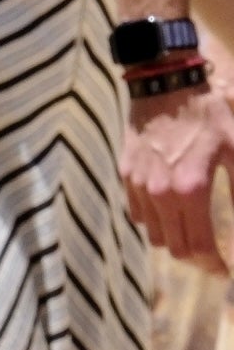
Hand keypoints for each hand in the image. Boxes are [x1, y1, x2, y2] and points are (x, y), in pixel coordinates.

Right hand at [123, 82, 233, 271]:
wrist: (165, 79)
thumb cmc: (210, 112)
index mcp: (189, 191)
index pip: (197, 247)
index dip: (213, 265)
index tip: (224, 271)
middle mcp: (158, 192)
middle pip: (173, 246)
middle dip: (195, 257)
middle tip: (212, 255)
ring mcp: (137, 183)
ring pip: (152, 232)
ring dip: (173, 239)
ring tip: (191, 232)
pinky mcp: (125, 171)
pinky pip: (137, 211)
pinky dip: (154, 219)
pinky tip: (170, 209)